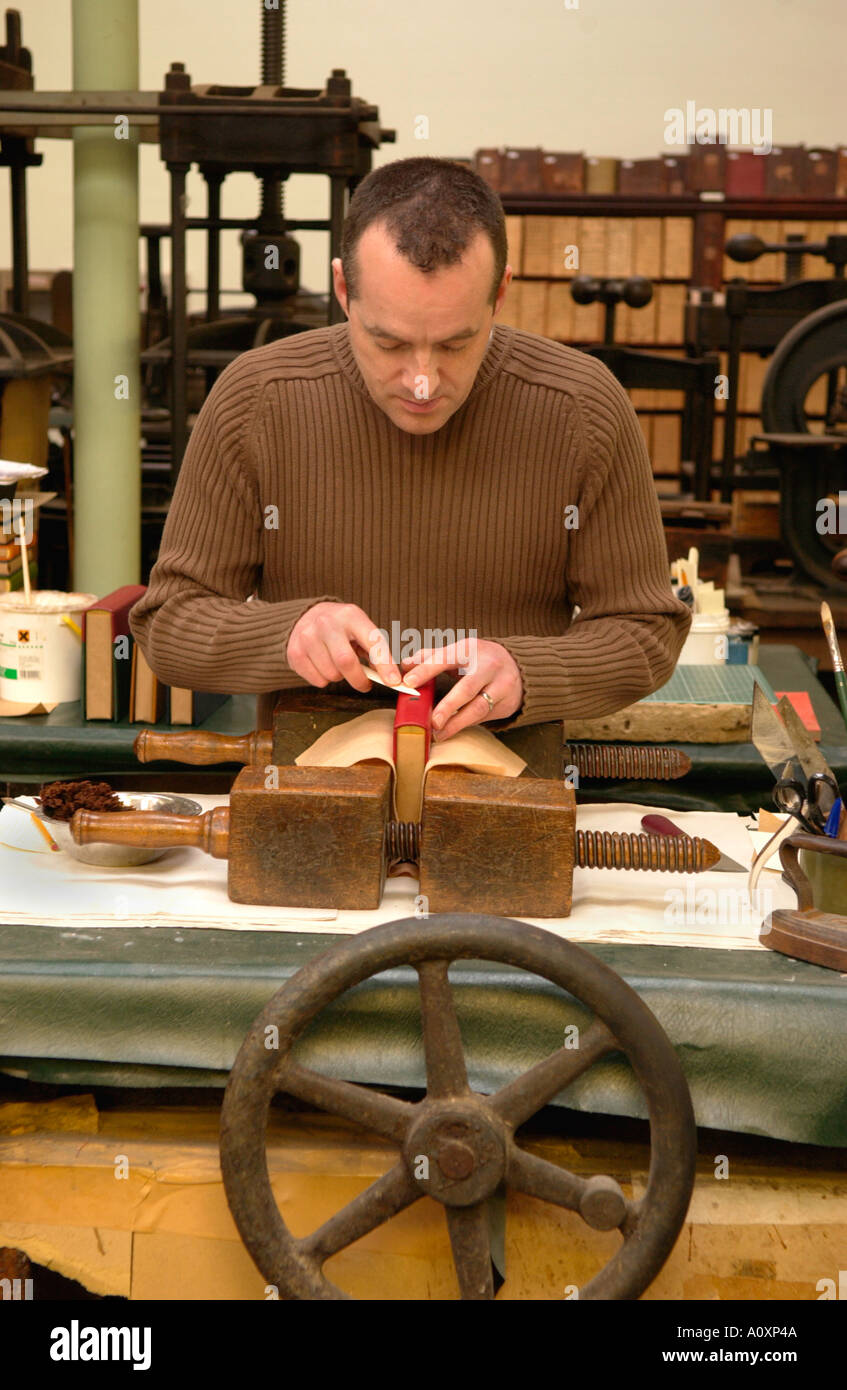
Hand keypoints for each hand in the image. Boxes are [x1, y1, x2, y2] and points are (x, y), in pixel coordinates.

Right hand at [286, 602, 400, 693]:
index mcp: (350, 615)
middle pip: (346, 662)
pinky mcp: (294, 652)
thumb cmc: (341, 628)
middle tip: (365, 684)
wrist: (306, 617)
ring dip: (340, 678)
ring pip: (331, 674)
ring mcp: (307, 637)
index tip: (395, 682)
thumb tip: (392, 678)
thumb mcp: (360, 629)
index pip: (371, 642)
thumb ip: (375, 651)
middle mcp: (327, 623)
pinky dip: (325, 680)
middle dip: (359, 679)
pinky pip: (317, 681)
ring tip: (338, 665)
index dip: (385, 665)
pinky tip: (323, 666)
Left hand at [401, 638, 522, 738]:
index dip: (426, 670)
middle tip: (432, 721)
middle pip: (467, 688)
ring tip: (439, 734)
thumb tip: (404, 665)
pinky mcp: (507, 703)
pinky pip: (484, 716)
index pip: (445, 659)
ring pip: (478, 707)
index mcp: (470, 649)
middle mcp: (488, 666)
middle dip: (448, 706)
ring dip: (457, 723)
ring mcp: (501, 685)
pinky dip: (466, 724)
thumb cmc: (478, 660)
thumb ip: (430, 657)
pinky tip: (452, 731)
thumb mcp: (458, 652)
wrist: (518, 667)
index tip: (408, 683)